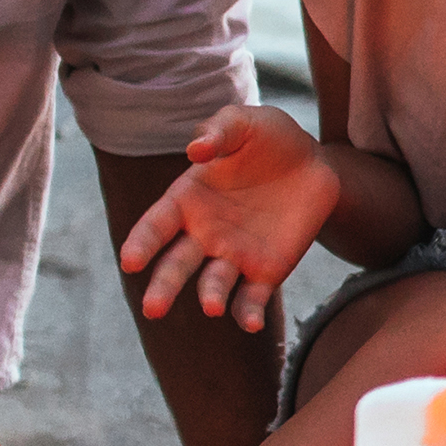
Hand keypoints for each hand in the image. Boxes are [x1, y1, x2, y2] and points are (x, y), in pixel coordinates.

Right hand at [119, 101, 340, 334]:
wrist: (315, 162)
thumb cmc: (269, 139)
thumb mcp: (244, 123)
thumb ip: (219, 131)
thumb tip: (196, 151)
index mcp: (187, 200)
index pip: (156, 226)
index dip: (142, 243)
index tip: (130, 261)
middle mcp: (203, 234)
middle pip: (176, 264)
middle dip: (163, 286)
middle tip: (153, 309)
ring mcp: (234, 256)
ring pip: (214, 285)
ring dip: (210, 297)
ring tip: (211, 307)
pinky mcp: (266, 272)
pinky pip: (252, 298)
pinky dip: (249, 313)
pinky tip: (253, 323)